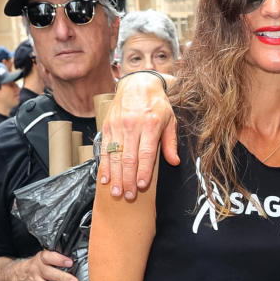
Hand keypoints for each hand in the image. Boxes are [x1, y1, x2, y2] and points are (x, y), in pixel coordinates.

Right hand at [16, 249, 78, 280]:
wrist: (20, 273)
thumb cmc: (41, 265)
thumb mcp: (46, 258)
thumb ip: (58, 259)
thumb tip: (77, 260)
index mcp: (41, 259)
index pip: (48, 257)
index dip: (59, 259)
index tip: (70, 262)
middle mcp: (36, 269)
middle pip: (48, 273)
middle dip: (62, 278)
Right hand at [97, 75, 178, 199]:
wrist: (138, 83)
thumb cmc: (156, 104)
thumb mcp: (170, 120)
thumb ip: (171, 143)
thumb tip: (174, 162)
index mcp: (150, 125)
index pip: (146, 153)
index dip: (143, 171)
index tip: (142, 186)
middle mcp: (132, 126)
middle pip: (128, 158)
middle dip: (128, 179)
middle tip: (128, 196)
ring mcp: (117, 126)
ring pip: (115, 156)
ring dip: (115, 176)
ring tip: (116, 192)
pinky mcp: (107, 126)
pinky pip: (105, 149)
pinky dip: (105, 165)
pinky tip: (105, 178)